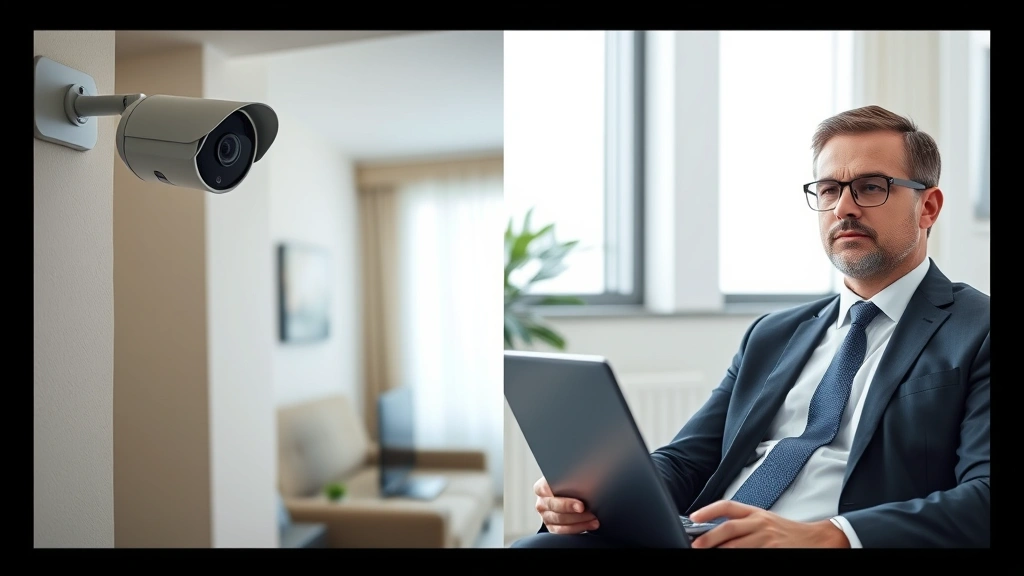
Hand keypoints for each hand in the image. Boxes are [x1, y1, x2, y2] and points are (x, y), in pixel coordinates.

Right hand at [533, 477, 598, 534]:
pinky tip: (588, 525)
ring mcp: (546, 516)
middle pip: (554, 508)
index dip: (565, 500)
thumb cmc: (568, 485)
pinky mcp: (552, 527)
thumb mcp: (566, 478)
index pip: (548, 492)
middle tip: (587, 511)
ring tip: (593, 518)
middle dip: (573, 511)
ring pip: (559, 521)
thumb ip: (571, 480)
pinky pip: (562, 531)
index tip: (580, 505)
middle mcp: (542, 503)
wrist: (568, 494)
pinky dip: (577, 529)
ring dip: (579, 521)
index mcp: (541, 488)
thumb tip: (588, 480)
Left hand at [688, 501, 849, 547]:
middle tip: (695, 546)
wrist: (818, 539)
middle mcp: (760, 523)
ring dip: (721, 551)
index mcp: (756, 513)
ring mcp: (767, 539)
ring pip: (736, 546)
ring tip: (707, 554)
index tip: (693, 517)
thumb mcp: (765, 521)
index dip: (708, 510)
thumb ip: (743, 524)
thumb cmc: (788, 531)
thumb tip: (716, 532)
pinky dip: (738, 560)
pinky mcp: (774, 552)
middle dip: (708, 539)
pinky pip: (751, 557)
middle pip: (728, 529)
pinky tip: (730, 562)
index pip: (728, 506)